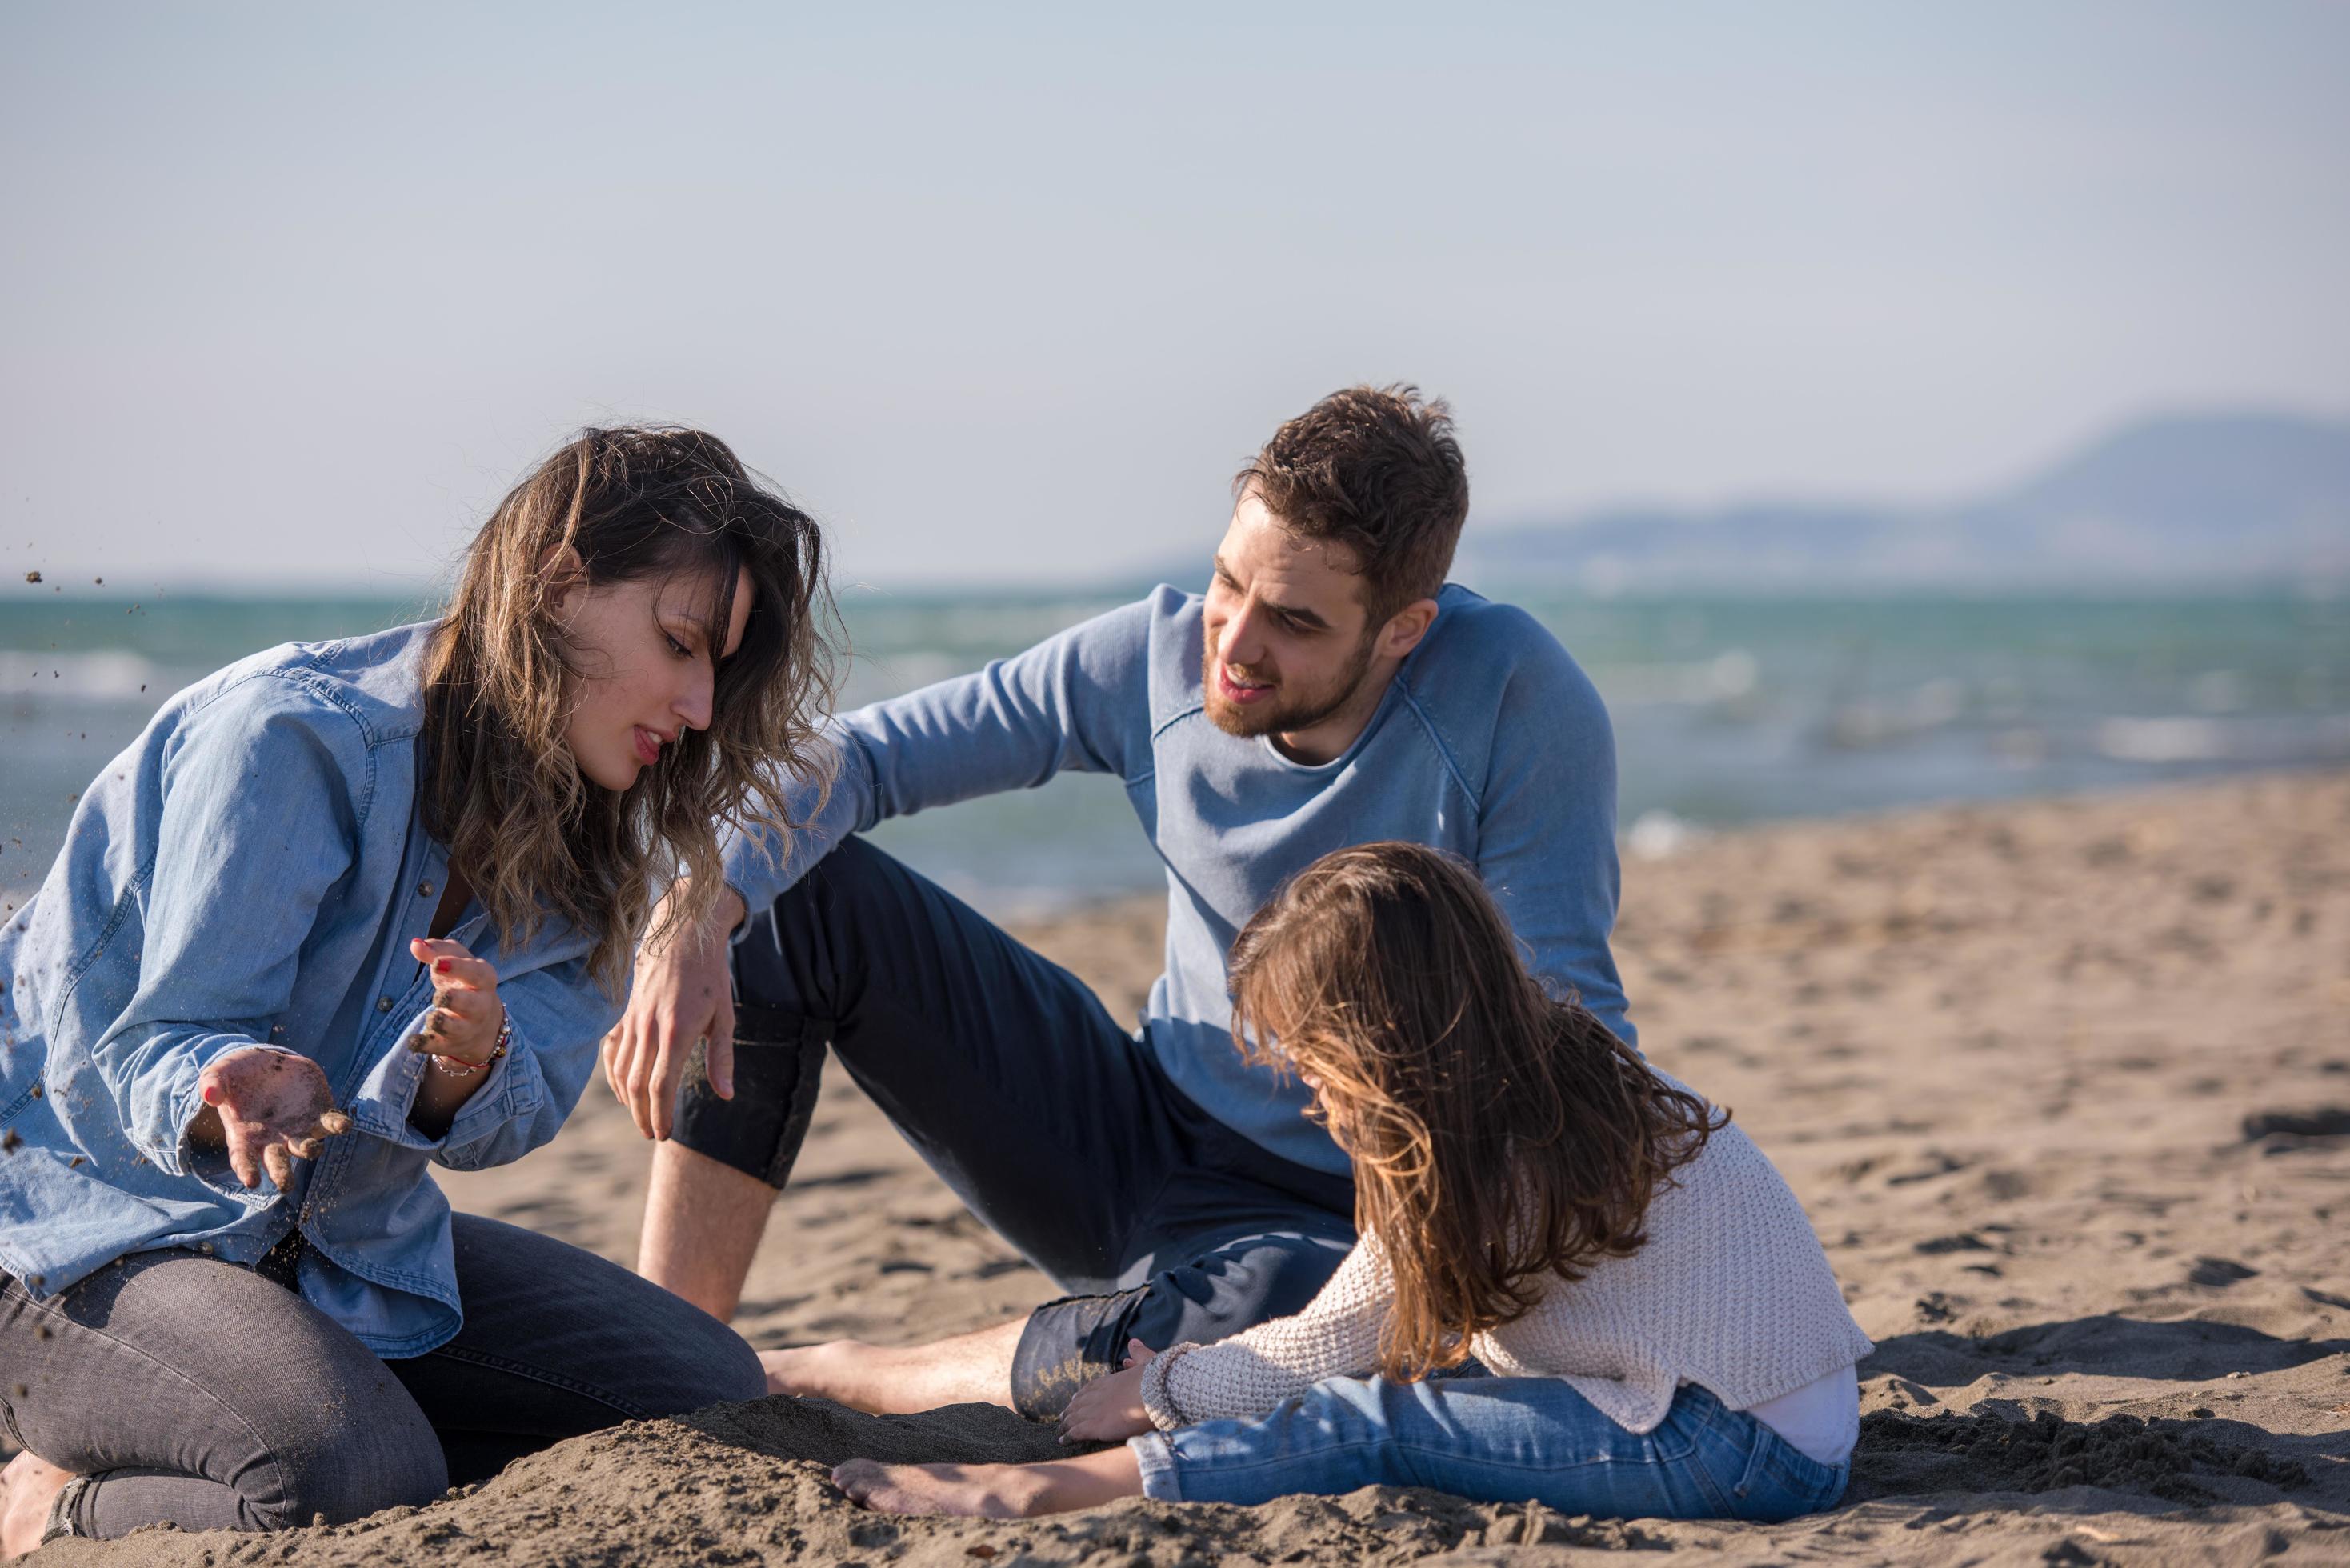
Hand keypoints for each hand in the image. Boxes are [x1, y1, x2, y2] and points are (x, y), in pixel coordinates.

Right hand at [191, 1047, 351, 1189]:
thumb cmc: (236, 1076)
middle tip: (286, 1185)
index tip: (251, 1181)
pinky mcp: (319, 1113)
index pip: (243, 1159)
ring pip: (307, 1146)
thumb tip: (210, 1095)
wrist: (266, 1064)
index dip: (247, 1170)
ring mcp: (298, 1128)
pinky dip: (338, 1125)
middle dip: (283, 1174)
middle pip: (278, 1162)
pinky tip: (344, 1125)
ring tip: (312, 1149)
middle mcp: (273, 1139)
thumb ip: (212, 1084)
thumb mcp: (219, 1074)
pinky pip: (332, 1123)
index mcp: (245, 1136)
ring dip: (311, 1148)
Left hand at [407, 938, 504, 1065]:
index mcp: (484, 979)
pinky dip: (425, 1045)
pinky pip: (438, 1047)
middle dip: (455, 1000)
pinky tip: (414, 1041)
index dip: (456, 968)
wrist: (482, 1023)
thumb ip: (436, 950)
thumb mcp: (456, 962)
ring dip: (442, 1023)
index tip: (435, 964)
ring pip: (457, 1029)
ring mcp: (467, 1027)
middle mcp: (480, 1005)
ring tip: (432, 1017)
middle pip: (472, 1005)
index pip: (475, 973)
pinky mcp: (451, 1044)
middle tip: (439, 996)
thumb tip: (415, 944)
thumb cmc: (464, 983)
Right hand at [601, 880, 743, 1139]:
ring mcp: (632, 1021)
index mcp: (676, 1031)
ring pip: (621, 1071)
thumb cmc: (711, 978)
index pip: (661, 1085)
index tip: (663, 1133)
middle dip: (643, 1115)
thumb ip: (722, 1058)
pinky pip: (612, 1051)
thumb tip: (725, 1096)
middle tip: (652, 1134)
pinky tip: (623, 1091)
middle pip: (637, 1084)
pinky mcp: (624, 1014)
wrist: (683, 937)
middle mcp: (649, 1028)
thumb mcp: (725, 1017)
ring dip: (628, 1100)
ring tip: (640, 1118)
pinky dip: (614, 1076)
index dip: (660, 1114)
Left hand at [1057, 1340, 1158, 1442]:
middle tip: (1064, 1416)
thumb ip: (1139, 1354)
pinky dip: (1068, 1437)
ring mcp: (1094, 1410)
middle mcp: (1098, 1395)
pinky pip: (1077, 1432)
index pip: (1091, 1388)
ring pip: (1074, 1418)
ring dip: (1066, 1424)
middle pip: (1079, 1403)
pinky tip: (1063, 1441)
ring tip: (1060, 1430)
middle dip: (1070, 1410)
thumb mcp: (1147, 1363)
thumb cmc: (1155, 1380)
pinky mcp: (1095, 1426)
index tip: (1075, 1399)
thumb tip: (1133, 1343)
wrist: (1155, 1395)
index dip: (1082, 1395)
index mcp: (1109, 1381)